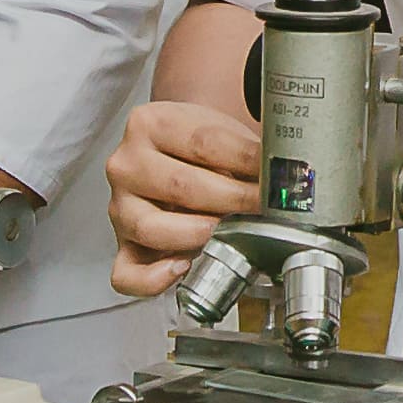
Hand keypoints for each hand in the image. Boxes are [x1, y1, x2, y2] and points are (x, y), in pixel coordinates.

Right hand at [101, 98, 263, 293]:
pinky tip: (183, 267)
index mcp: (148, 124)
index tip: (275, 175)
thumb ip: (245, 153)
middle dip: (234, 200)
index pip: (203, 143)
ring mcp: (120, 207)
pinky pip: (127, 273)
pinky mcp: (123, 244)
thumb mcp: (222, 134)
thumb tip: (282, 177)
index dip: (247, 162)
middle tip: (266, 207)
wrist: (175, 155)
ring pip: (152, 228)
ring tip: (233, 231)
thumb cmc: (200, 148)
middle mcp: (126, 165)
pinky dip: (154, 278)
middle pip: (181, 186)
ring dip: (201, 234)